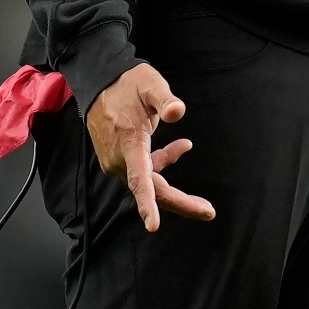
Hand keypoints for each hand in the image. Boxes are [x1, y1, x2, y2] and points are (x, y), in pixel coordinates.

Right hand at [86, 63, 215, 230]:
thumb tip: (178, 112)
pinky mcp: (120, 159)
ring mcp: (118, 161)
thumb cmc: (128, 83)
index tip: (154, 226)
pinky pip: (144, 171)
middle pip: (151, 190)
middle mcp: (120, 158)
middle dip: (180, 202)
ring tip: (189, 150)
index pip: (139, 179)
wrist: (100, 82)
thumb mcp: (150, 83)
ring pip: (149, 181)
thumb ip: (164, 99)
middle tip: (208, 211)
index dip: (148, 204)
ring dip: (172, 175)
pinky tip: (180, 147)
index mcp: (129, 143)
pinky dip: (163, 162)